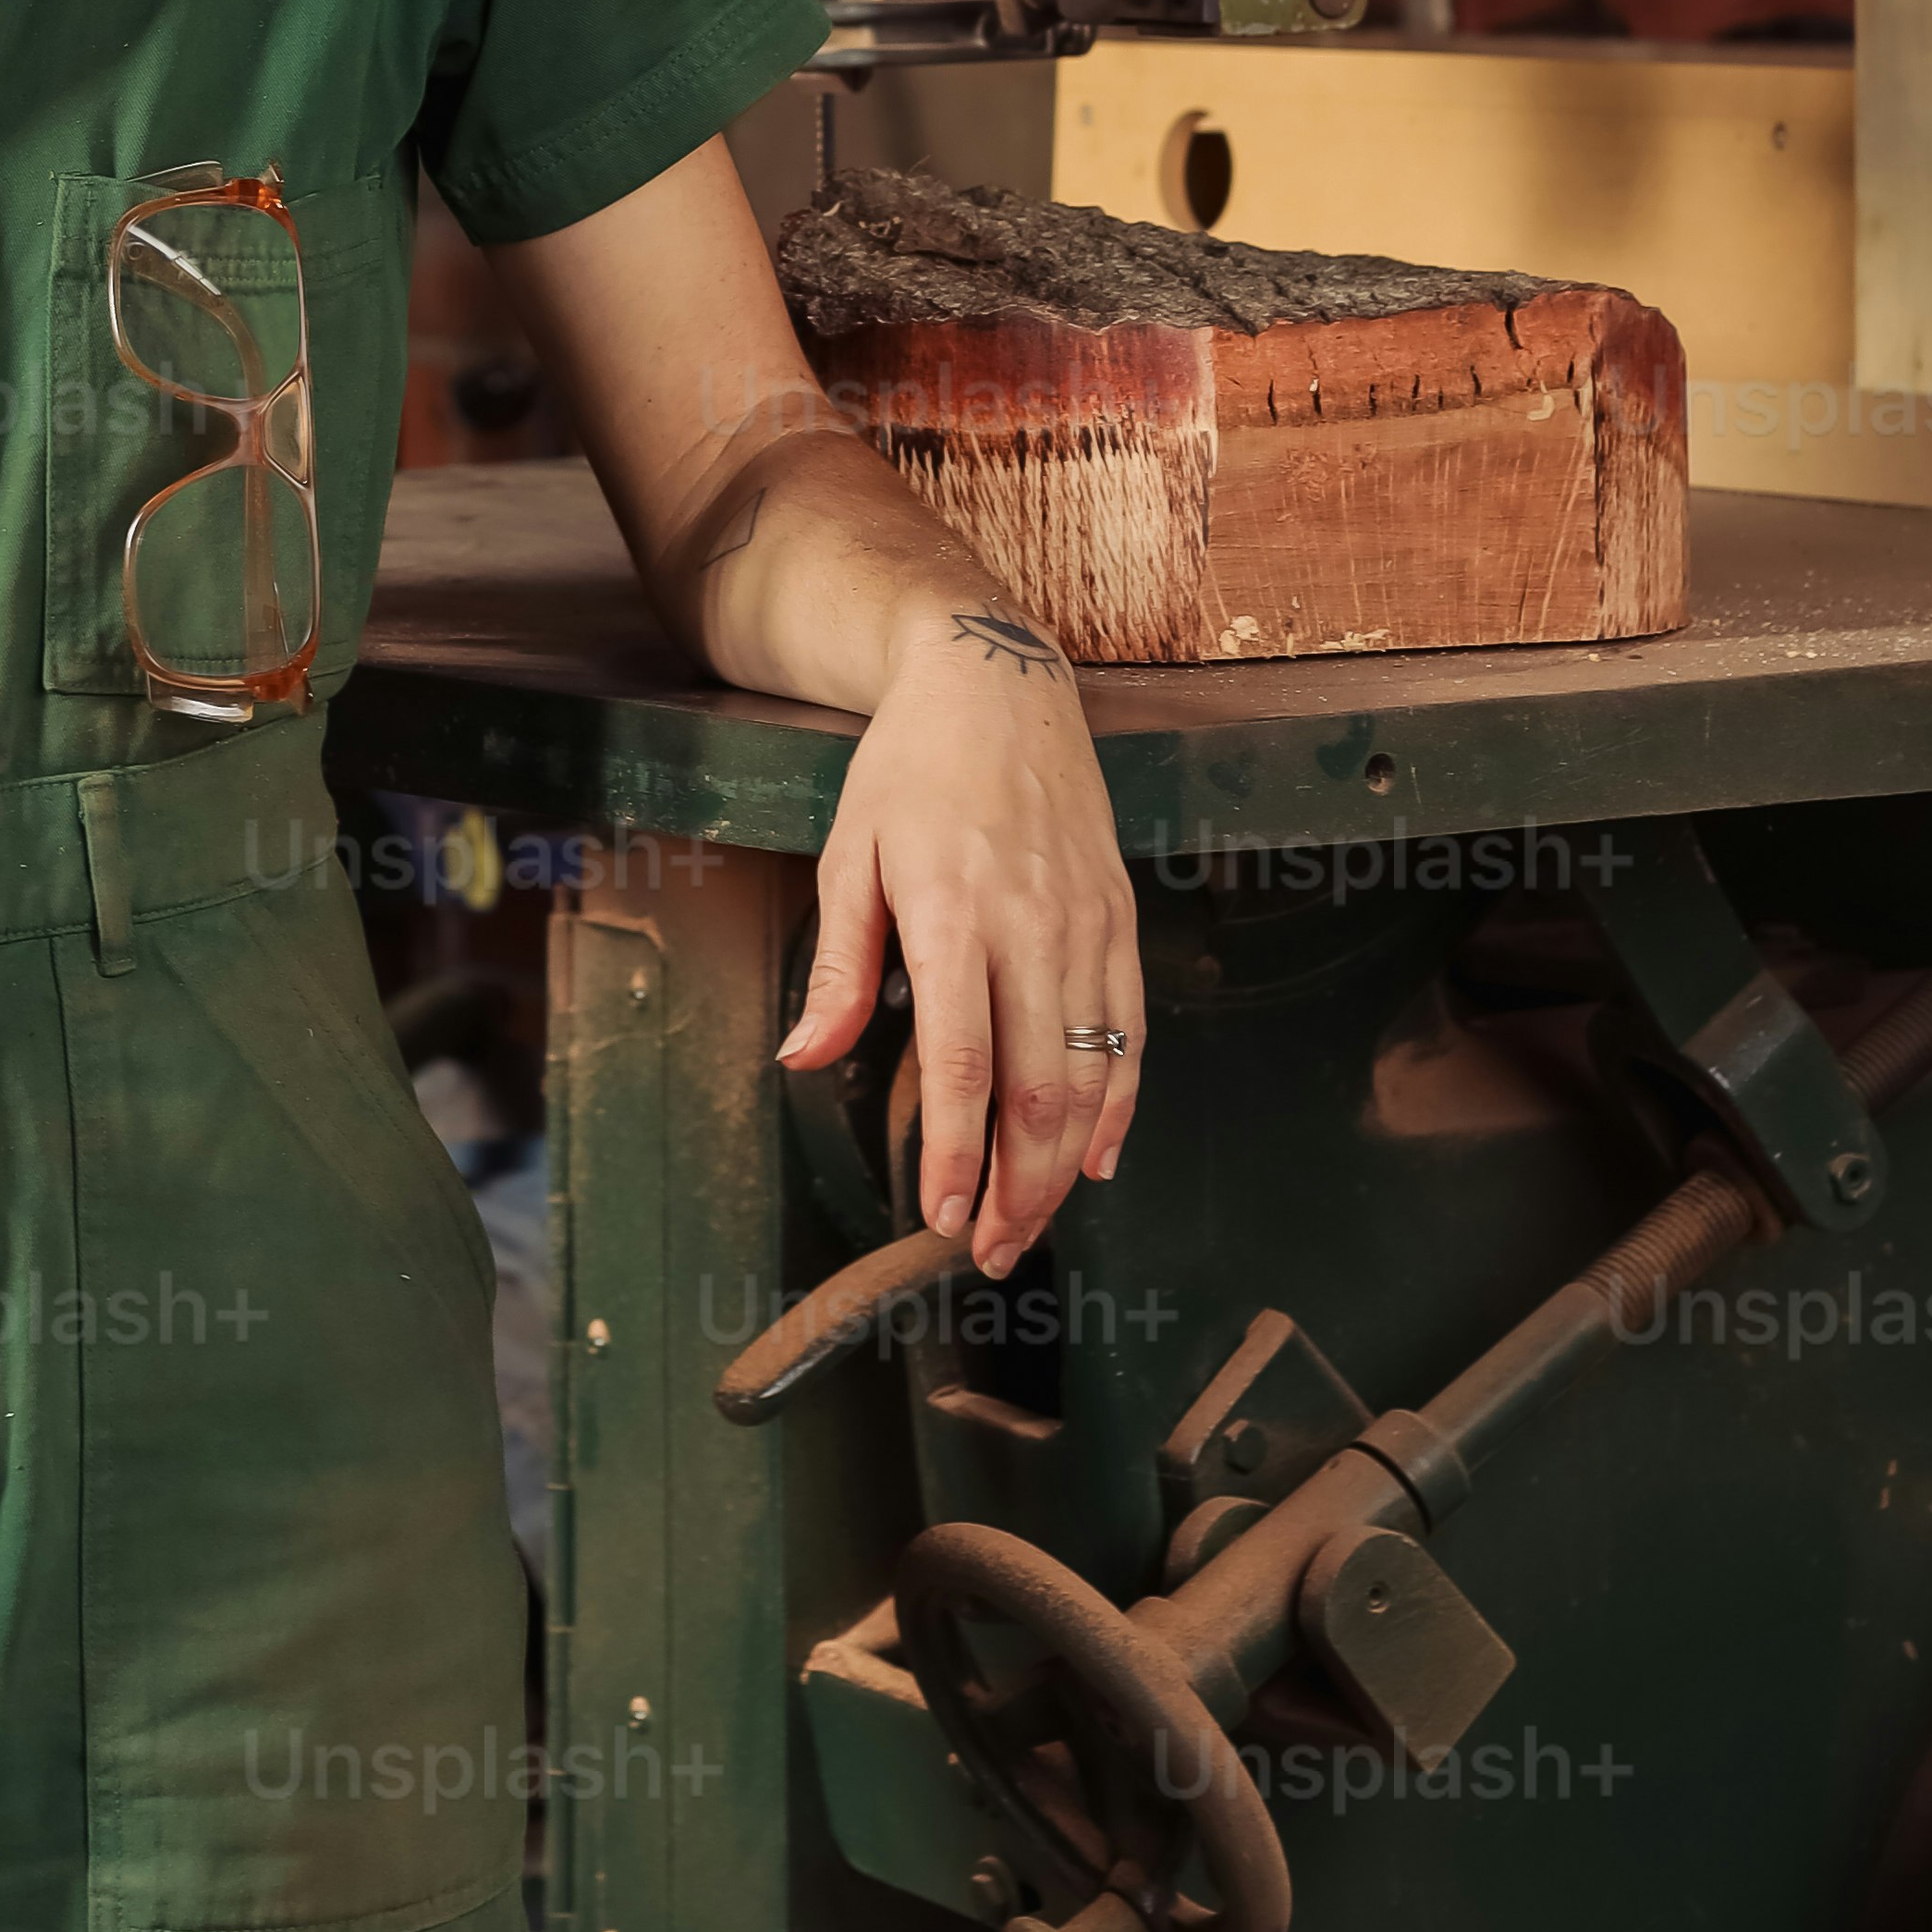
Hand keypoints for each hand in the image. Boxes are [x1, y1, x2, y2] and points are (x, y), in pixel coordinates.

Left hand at [776, 599, 1142, 1278]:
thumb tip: (803, 1060)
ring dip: (1067, 1164)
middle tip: (987, 1250)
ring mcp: (1088, 922)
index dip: (954, 1149)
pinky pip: (1129, 1030)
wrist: (996, 680)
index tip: (938, 1216)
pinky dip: (1121, 1103)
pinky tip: (1097, 1154)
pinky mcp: (1120, 916)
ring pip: (1094, 1072)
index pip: (960, 1060)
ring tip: (1031, 1223)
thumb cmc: (908, 769)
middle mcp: (1032, 923)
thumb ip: (838, 967)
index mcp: (953, 910)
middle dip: (1018, 1186)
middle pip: (1041, 1087)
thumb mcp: (849, 854)